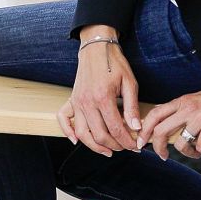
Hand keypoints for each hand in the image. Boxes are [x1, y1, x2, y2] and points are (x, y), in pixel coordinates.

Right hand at [59, 35, 140, 154]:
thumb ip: (132, 106)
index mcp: (103, 98)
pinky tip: (76, 140)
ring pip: (83, 133)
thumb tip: (136, 127)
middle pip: (99, 135)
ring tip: (108, 150)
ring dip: (95, 146)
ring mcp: (77, 102)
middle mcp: (87, 103)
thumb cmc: (115, 63)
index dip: (127, 141)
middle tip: (125, 147)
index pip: (116, 128)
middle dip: (115, 145)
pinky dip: (68, 132)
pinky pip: (64, 120)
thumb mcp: (129, 82)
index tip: (135, 146)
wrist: (96, 48)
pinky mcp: (72, 100)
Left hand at [138, 88, 200, 158]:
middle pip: (160, 131)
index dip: (144, 129)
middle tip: (162, 156)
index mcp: (181, 102)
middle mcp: (187, 109)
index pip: (155, 114)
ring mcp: (199, 117)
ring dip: (188, 153)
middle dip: (157, 147)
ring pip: (180, 143)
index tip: (141, 141)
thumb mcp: (196, 100)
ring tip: (197, 153)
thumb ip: (181, 109)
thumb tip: (164, 122)